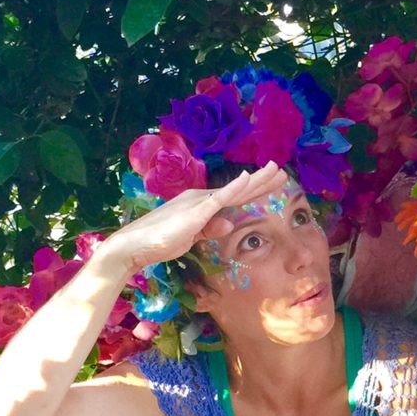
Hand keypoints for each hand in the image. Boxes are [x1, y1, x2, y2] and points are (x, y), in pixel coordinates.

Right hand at [97, 162, 288, 274]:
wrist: (134, 245)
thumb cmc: (160, 241)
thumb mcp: (192, 237)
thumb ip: (209, 230)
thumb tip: (228, 225)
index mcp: (202, 205)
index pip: (234, 197)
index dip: (255, 189)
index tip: (273, 182)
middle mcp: (202, 198)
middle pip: (238, 190)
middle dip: (262, 180)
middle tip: (282, 170)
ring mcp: (198, 203)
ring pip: (234, 190)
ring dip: (256, 180)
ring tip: (275, 169)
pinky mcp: (194, 212)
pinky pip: (219, 199)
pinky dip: (234, 188)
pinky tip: (247, 179)